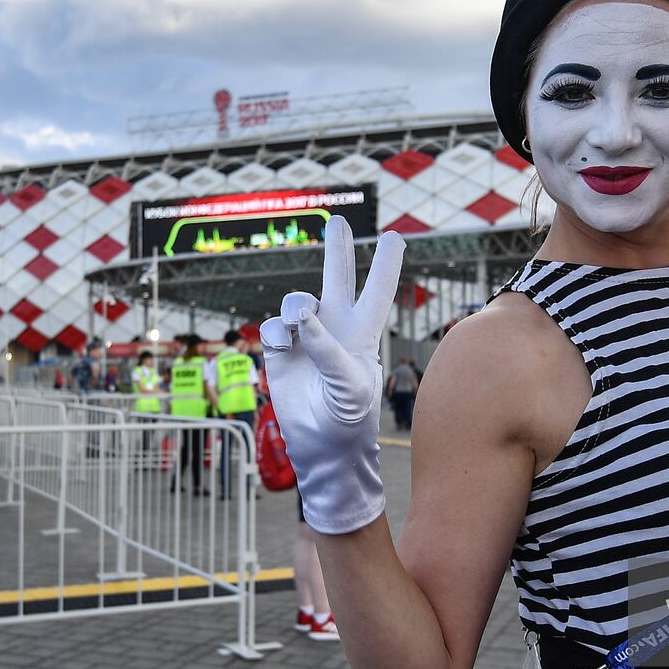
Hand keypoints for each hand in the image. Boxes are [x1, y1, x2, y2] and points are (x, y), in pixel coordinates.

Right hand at [259, 216, 404, 533]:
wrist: (324, 448)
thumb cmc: (350, 419)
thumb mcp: (350, 385)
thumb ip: (329, 349)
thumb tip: (304, 317)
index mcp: (364, 333)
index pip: (377, 291)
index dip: (385, 265)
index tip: (395, 237)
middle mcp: (335, 329)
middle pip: (337, 279)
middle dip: (337, 250)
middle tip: (339, 221)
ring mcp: (307, 339)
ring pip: (298, 301)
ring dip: (297, 303)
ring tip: (301, 319)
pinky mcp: (281, 353)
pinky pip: (273, 328)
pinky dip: (276, 331)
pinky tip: (283, 344)